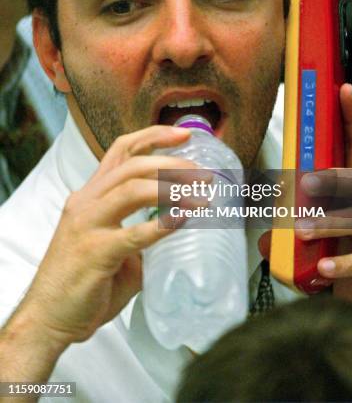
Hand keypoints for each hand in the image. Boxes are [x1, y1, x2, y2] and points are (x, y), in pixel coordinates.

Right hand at [15, 125, 202, 346]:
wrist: (49, 318)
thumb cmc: (80, 281)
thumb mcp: (109, 241)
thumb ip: (137, 229)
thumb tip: (172, 228)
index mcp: (91, 195)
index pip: (121, 150)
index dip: (153, 137)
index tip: (184, 134)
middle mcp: (87, 202)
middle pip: (132, 165)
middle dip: (172, 163)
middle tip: (201, 172)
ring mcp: (89, 225)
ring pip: (131, 189)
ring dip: (171, 187)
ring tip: (199, 194)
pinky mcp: (95, 253)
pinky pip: (134, 234)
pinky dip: (163, 225)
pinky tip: (183, 221)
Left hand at [296, 84, 351, 335]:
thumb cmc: (348, 261)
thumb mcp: (314, 246)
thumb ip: (290, 239)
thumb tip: (265, 240)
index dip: (350, 118)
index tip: (342, 89)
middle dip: (333, 175)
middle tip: (306, 180)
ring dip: (327, 222)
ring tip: (302, 230)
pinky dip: (344, 262)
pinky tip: (325, 268)